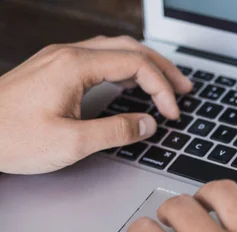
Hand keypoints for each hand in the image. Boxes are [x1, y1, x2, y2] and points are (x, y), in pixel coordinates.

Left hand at [0, 35, 191, 173]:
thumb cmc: (12, 137)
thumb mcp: (72, 142)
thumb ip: (117, 131)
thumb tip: (148, 124)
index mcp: (76, 66)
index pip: (136, 65)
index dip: (162, 88)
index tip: (171, 113)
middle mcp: (69, 54)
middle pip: (130, 48)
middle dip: (163, 68)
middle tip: (185, 88)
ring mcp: (60, 59)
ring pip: (115, 49)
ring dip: (145, 64)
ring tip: (166, 83)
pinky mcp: (54, 68)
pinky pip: (100, 57)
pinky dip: (125, 67)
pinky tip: (131, 82)